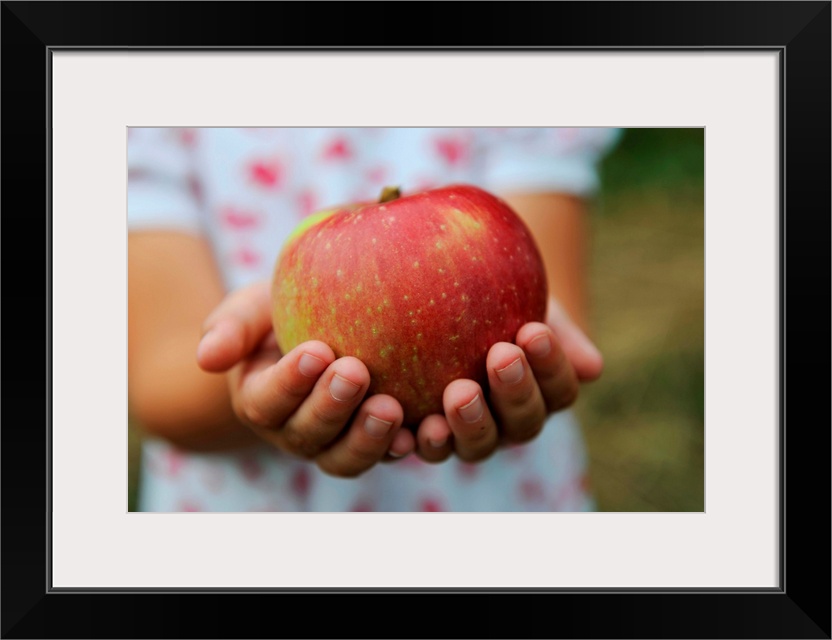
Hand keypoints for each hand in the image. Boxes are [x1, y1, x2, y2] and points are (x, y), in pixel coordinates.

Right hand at [196, 281, 414, 476]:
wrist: (321, 325)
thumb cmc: (282, 312)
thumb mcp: (253, 309)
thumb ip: (231, 327)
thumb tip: (206, 357)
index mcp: (260, 401)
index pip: (267, 402)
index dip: (289, 383)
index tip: (314, 350)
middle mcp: (296, 432)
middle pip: (309, 435)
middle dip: (331, 407)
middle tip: (354, 371)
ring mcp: (337, 442)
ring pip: (348, 458)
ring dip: (369, 438)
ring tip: (390, 408)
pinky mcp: (378, 441)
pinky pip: (391, 454)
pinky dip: (408, 446)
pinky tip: (427, 427)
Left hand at [413, 298, 603, 462]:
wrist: (441, 297)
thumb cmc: (493, 294)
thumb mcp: (521, 294)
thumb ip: (554, 326)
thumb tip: (593, 368)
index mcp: (542, 393)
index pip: (558, 388)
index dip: (551, 365)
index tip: (534, 330)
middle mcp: (509, 424)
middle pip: (523, 424)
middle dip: (516, 392)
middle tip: (501, 355)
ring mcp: (467, 437)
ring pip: (477, 445)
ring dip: (470, 422)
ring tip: (459, 391)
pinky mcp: (422, 438)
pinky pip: (418, 447)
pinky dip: (409, 439)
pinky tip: (396, 415)